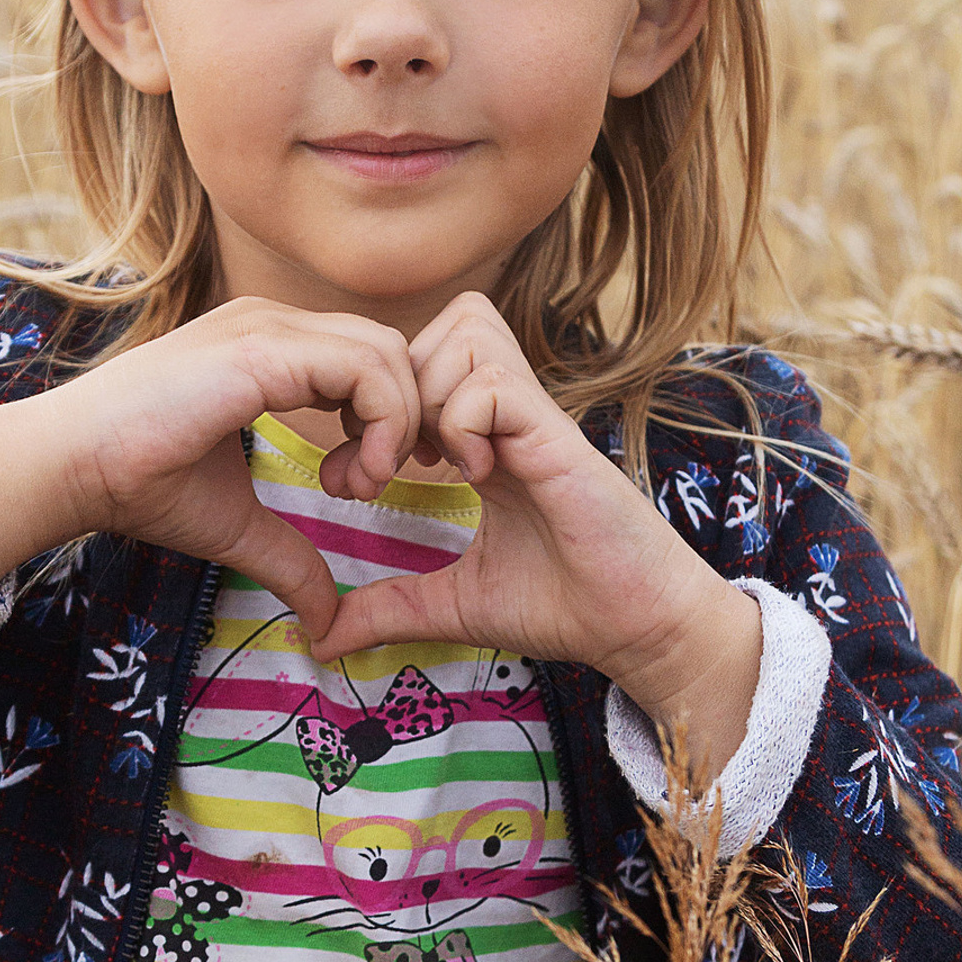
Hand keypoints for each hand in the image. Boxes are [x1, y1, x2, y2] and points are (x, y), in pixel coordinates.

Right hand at [46, 298, 424, 638]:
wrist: (72, 467)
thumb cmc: (139, 484)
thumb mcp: (237, 525)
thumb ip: (291, 559)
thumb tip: (326, 622)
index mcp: (268, 347)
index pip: (366, 356)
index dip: (389, 416)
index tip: (369, 481)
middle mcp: (272, 324)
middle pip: (387, 348)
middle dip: (404, 420)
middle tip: (374, 486)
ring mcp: (266, 328)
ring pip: (384, 352)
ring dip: (395, 426)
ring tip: (359, 486)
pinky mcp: (260, 350)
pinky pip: (363, 368)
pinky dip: (382, 424)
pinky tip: (350, 477)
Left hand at [312, 293, 762, 776]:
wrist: (638, 627)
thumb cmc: (563, 606)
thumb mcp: (453, 604)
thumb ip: (390, 607)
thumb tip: (323, 638)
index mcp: (488, 438)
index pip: (429, 358)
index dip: (382, 401)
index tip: (364, 473)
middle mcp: (512, 415)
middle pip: (448, 323)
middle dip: (399, 385)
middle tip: (388, 463)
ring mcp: (536, 418)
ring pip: (467, 332)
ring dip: (431, 395)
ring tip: (431, 465)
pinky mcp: (558, 437)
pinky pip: (494, 383)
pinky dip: (465, 422)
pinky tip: (472, 475)